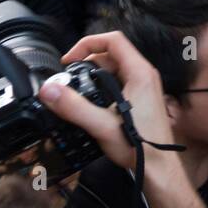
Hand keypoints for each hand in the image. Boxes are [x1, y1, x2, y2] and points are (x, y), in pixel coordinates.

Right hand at [38, 31, 173, 172]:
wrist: (158, 167)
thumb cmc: (139, 146)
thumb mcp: (100, 125)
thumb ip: (73, 107)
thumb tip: (49, 89)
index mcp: (140, 73)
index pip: (113, 40)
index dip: (87, 44)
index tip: (69, 60)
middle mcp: (144, 75)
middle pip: (112, 53)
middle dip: (87, 61)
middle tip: (68, 77)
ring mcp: (144, 86)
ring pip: (115, 68)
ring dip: (93, 74)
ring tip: (75, 89)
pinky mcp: (141, 98)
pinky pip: (119, 81)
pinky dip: (102, 84)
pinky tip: (90, 101)